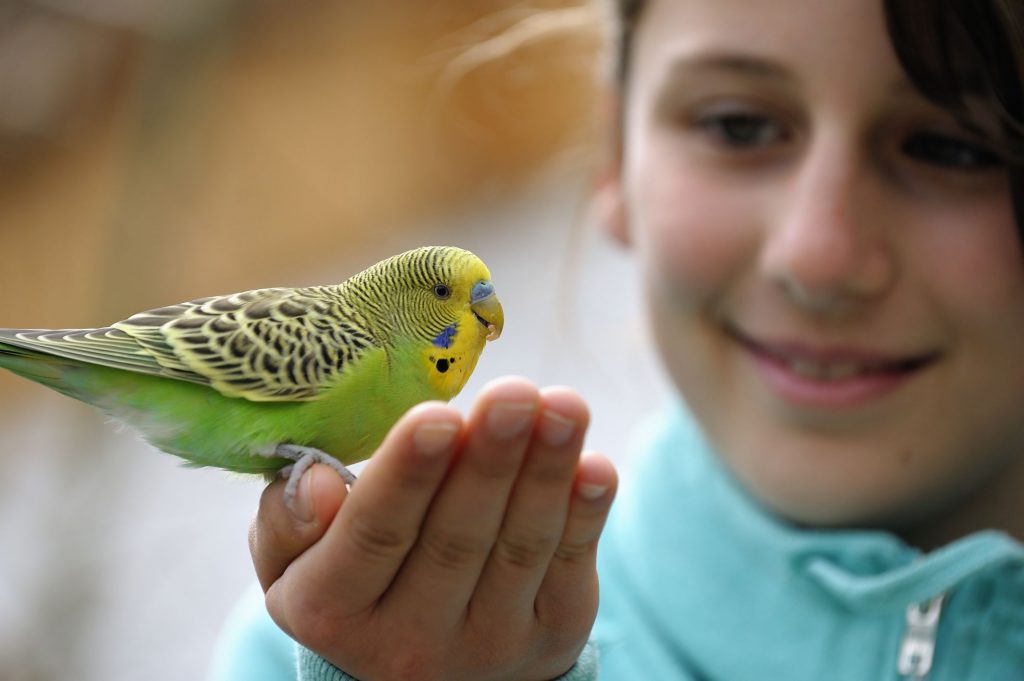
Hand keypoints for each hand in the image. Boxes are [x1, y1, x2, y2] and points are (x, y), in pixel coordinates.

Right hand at [249, 376, 617, 680]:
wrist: (421, 666)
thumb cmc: (353, 578)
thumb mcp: (293, 561)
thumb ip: (287, 521)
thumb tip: (316, 482)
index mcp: (334, 610)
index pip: (373, 536)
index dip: (407, 476)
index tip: (437, 415)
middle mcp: (410, 641)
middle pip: (455, 540)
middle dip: (488, 462)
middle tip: (512, 394)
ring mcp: (488, 645)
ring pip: (520, 549)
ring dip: (546, 473)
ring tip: (564, 406)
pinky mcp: (550, 636)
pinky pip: (570, 569)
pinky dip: (586, 514)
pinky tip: (595, 464)